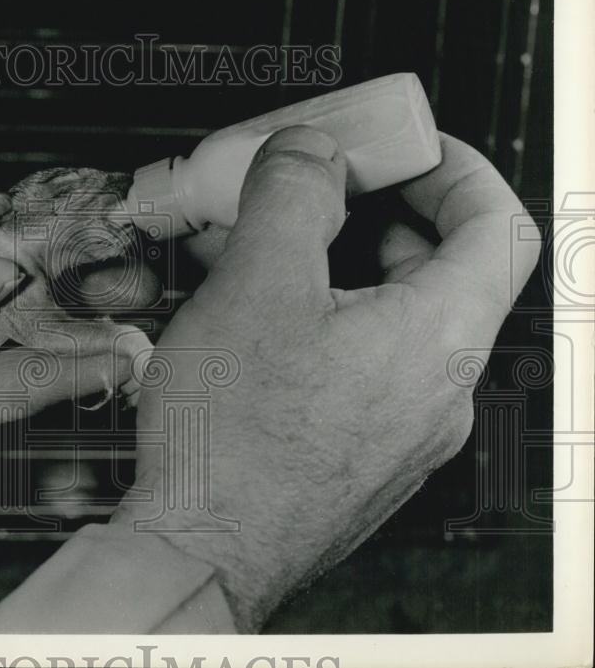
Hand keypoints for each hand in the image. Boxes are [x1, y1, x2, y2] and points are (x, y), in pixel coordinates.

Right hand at [112, 128, 540, 630]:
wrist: (202, 550)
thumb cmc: (233, 442)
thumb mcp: (257, 284)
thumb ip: (293, 196)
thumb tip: (312, 153)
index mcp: (437, 340)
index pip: (500, 227)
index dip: (458, 169)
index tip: (406, 151)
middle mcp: (436, 392)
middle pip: (444, 273)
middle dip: (383, 215)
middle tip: (325, 192)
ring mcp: (402, 432)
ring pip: (394, 322)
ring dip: (344, 270)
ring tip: (272, 255)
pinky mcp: (360, 455)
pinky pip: (363, 367)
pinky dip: (326, 323)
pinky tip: (261, 321)